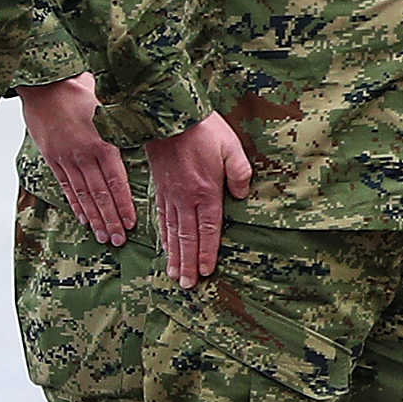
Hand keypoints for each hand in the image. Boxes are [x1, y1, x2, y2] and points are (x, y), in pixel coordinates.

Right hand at [19, 75, 134, 245]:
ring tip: (103, 236)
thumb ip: (129, 123)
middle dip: (110, 219)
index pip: (115, 181)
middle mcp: (83, 155)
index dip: (123, 203)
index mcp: (102, 143)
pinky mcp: (52, 159)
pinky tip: (83, 219)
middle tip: (119, 239)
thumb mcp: (111, 105)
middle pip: (98, 194)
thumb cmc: (83, 91)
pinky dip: (75, 204)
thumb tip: (156, 127)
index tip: (131, 222)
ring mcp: (65, 159)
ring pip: (82, 195)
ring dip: (94, 217)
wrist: (45, 86)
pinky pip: (66, 186)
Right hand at [143, 114, 252, 286]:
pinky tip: (164, 247)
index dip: (208, 252)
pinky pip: (161, 218)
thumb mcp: (233, 148)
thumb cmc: (204, 131)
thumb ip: (241, 174)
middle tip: (187, 285)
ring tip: (174, 274)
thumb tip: (243, 196)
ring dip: (174, 254)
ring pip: (172, 231)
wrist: (168, 116)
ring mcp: (169, 195)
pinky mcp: (159, 189)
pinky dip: (163, 236)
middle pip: (188, 237)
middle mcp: (185, 198)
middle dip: (189, 262)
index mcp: (206, 192)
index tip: (207, 272)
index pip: (208, 229)